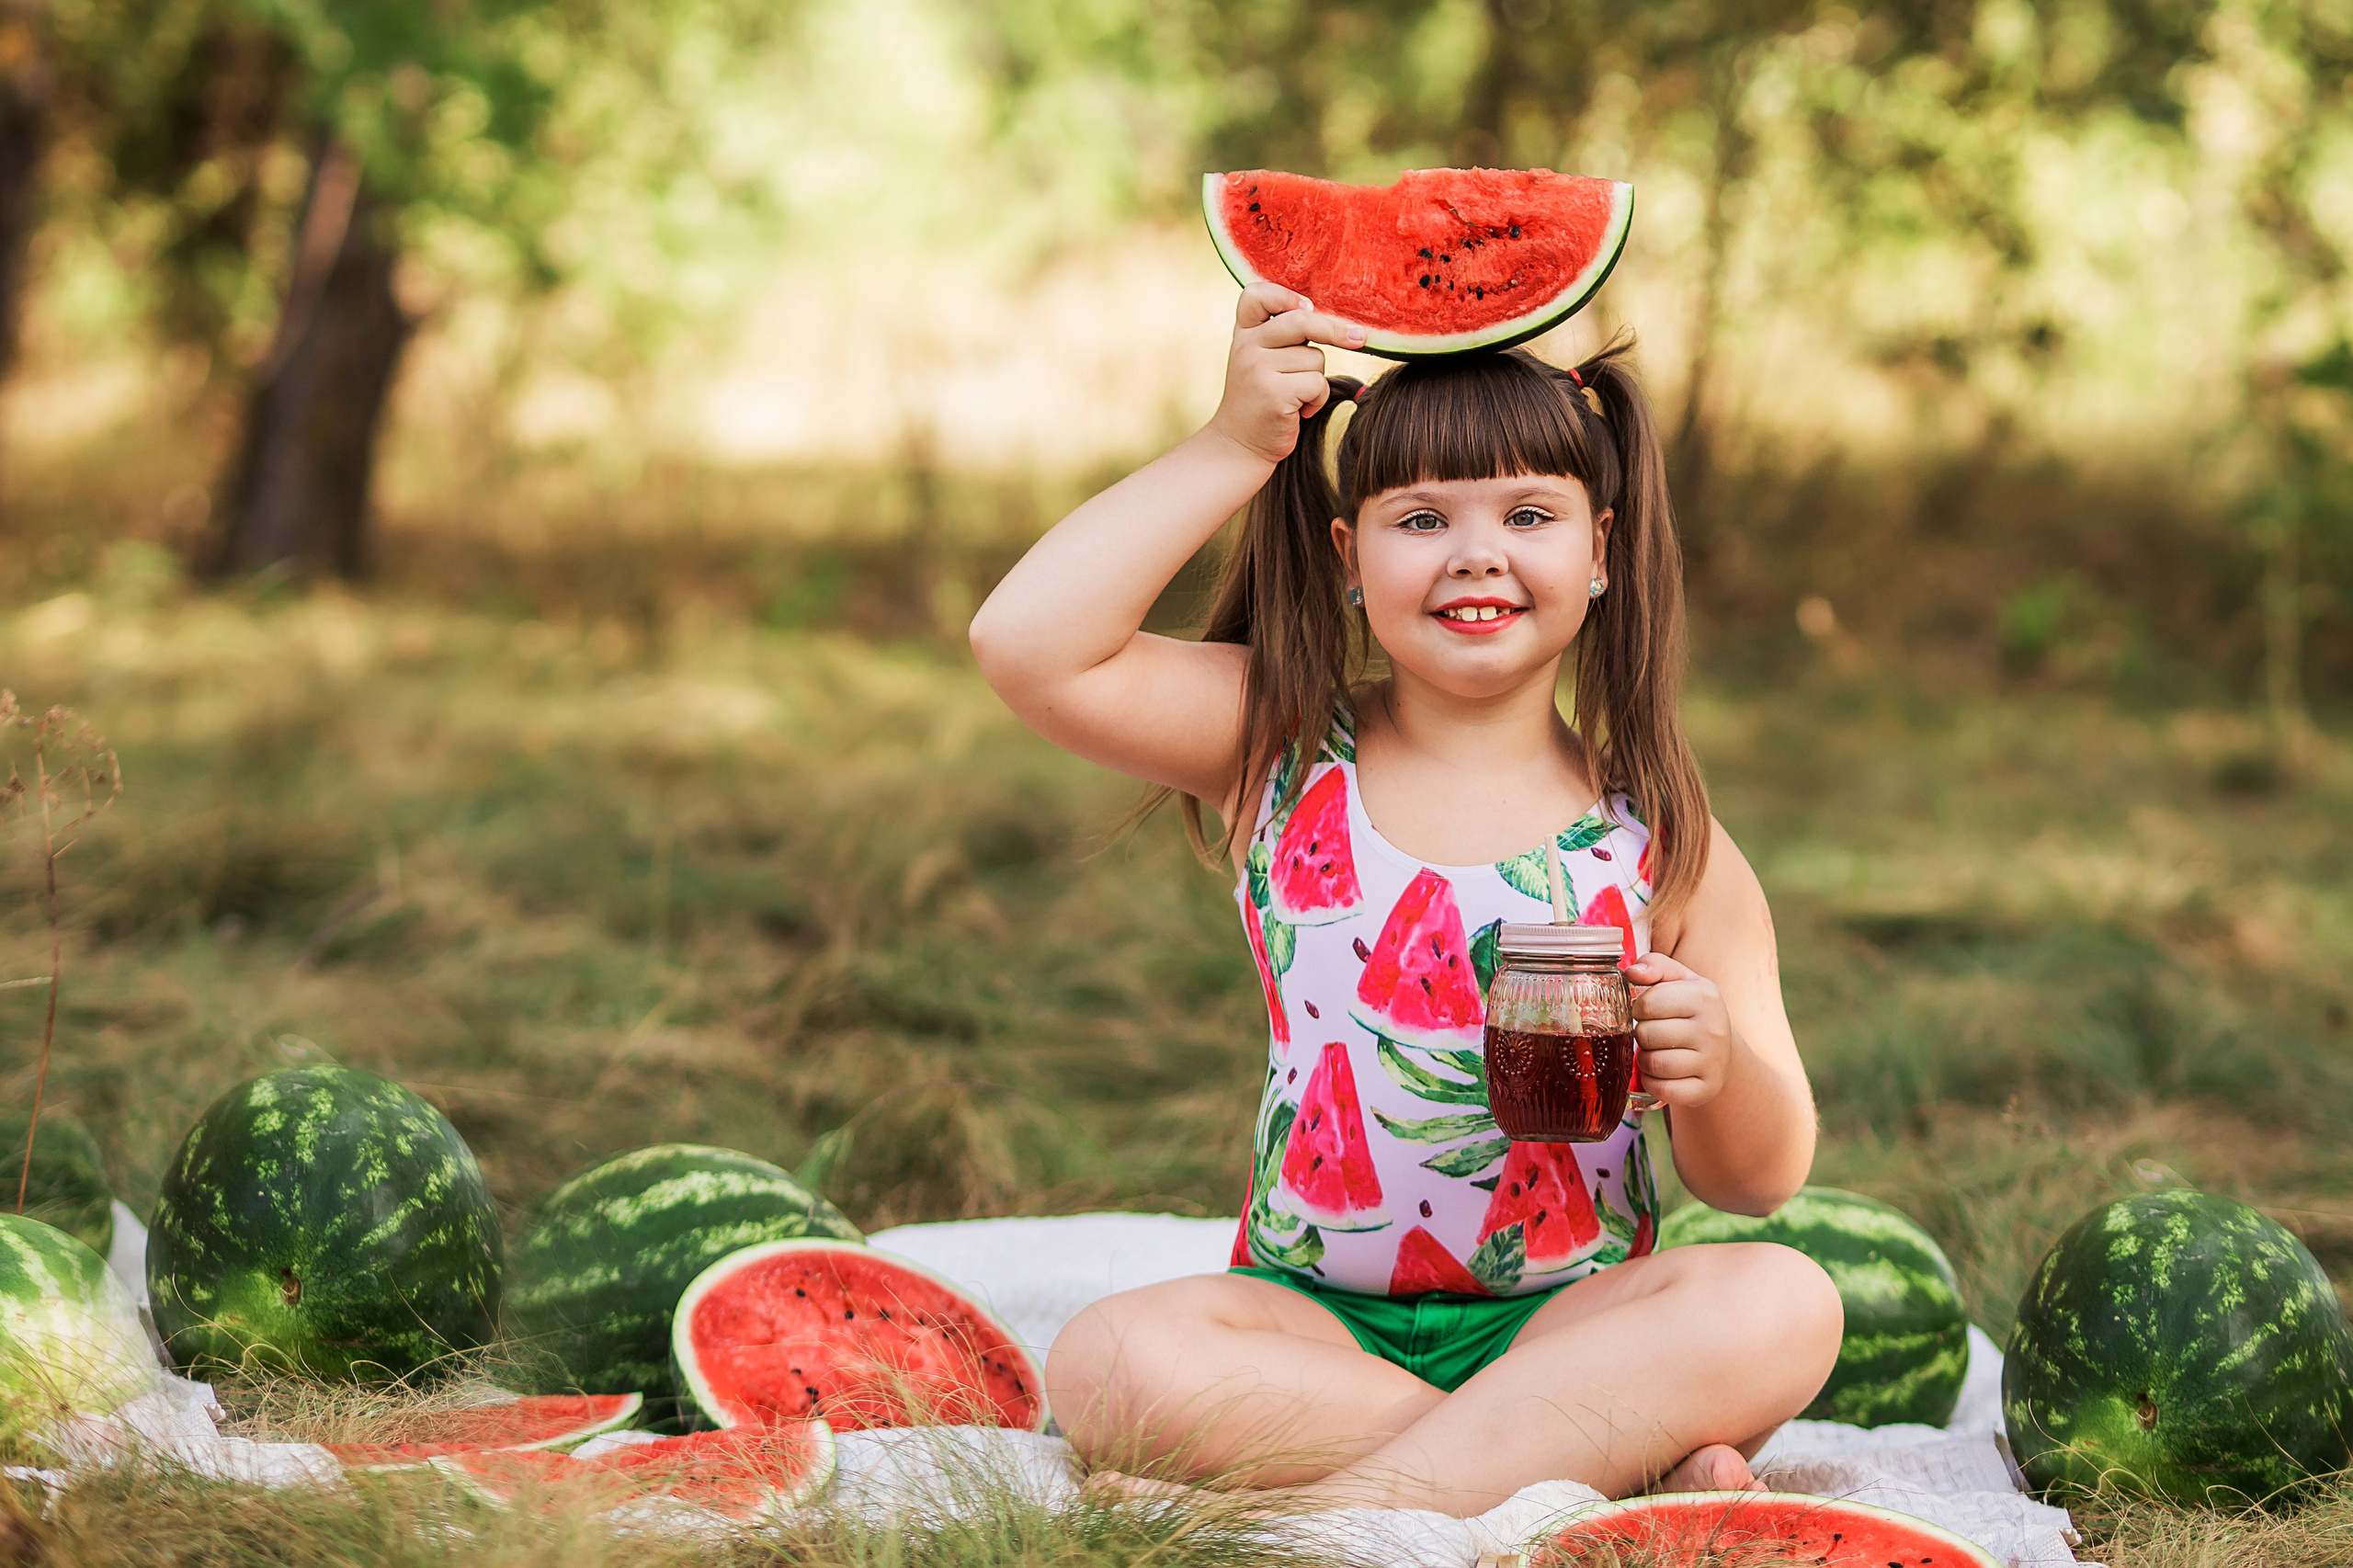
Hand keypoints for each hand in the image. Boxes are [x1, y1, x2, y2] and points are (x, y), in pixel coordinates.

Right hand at [1203, 283, 1366, 464]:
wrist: (1240, 445)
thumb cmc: (1261, 399)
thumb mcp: (1261, 360)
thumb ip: (1282, 336)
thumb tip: (1339, 322)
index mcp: (1244, 333)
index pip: (1256, 294)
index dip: (1285, 295)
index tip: (1307, 307)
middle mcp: (1246, 347)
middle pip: (1301, 321)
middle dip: (1335, 330)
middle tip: (1360, 338)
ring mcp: (1257, 369)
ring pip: (1315, 357)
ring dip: (1316, 378)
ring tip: (1297, 396)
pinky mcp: (1273, 394)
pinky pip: (1317, 383)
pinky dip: (1317, 399)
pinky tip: (1300, 410)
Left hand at [1626, 952, 1737, 1109]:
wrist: (1723, 1049)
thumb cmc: (1691, 1010)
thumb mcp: (1678, 980)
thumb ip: (1654, 965)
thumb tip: (1631, 973)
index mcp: (1705, 997)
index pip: (1647, 1004)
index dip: (1638, 1008)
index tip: (1647, 1011)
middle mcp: (1714, 1030)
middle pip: (1647, 1035)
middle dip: (1642, 1034)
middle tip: (1653, 1033)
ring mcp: (1713, 1063)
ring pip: (1653, 1063)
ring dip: (1644, 1059)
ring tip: (1656, 1051)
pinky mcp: (1707, 1089)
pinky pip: (1661, 1089)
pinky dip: (1653, 1082)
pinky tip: (1661, 1073)